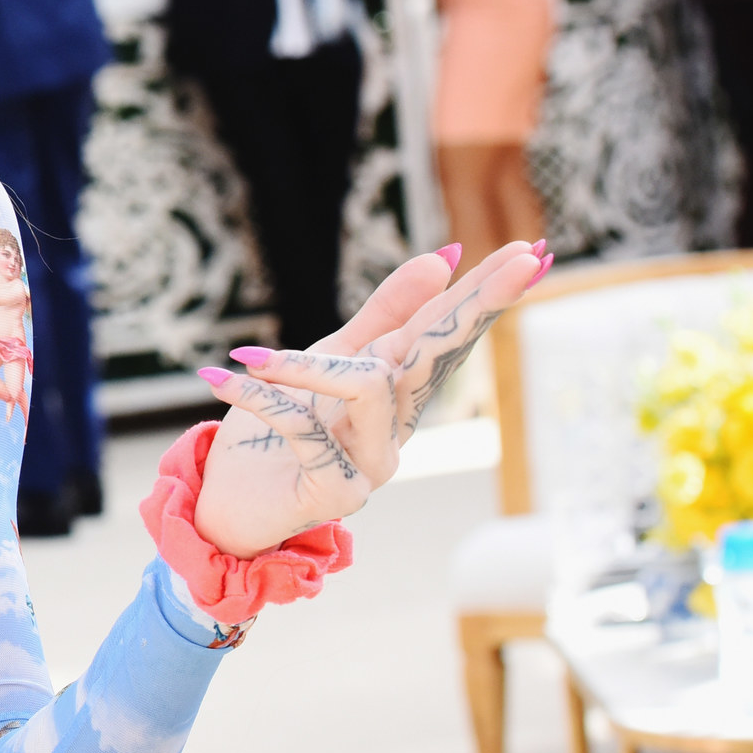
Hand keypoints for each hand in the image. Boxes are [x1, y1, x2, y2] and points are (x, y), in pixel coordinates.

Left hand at [190, 239, 548, 556]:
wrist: (226, 501)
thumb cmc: (272, 431)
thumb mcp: (320, 361)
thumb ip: (379, 317)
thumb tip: (442, 258)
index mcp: (392, 393)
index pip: (442, 335)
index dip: (483, 294)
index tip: (530, 250)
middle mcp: (393, 430)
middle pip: (434, 355)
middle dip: (471, 304)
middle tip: (522, 257)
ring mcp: (371, 466)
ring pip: (369, 387)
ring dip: (303, 366)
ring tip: (248, 357)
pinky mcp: (336, 493)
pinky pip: (304, 428)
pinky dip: (260, 397)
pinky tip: (222, 379)